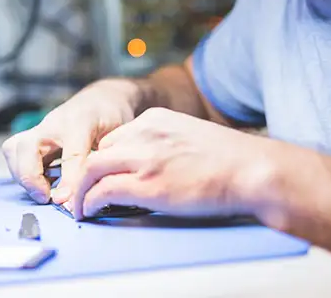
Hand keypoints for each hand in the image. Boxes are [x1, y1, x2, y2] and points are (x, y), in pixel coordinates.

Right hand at [1, 78, 140, 203]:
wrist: (101, 98)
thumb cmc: (111, 117)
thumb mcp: (115, 138)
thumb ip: (99, 162)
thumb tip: (80, 196)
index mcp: (79, 121)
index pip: (71, 154)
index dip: (69, 181)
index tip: (67, 203)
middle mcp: (53, 124)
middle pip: (25, 146)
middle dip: (29, 176)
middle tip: (46, 198)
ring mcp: (40, 130)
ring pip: (13, 149)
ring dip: (22, 175)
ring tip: (43, 193)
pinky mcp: (34, 139)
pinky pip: (16, 155)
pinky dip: (23, 174)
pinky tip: (43, 186)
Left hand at [70, 107, 277, 219]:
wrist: (252, 170)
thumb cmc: (232, 160)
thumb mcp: (190, 136)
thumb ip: (166, 144)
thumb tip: (154, 166)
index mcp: (156, 118)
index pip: (115, 137)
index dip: (104, 159)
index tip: (100, 175)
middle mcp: (145, 132)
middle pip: (98, 151)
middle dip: (85, 175)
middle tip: (80, 192)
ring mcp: (144, 157)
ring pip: (92, 170)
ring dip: (80, 191)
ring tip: (79, 206)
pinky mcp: (147, 185)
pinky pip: (103, 191)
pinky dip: (90, 203)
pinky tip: (90, 212)